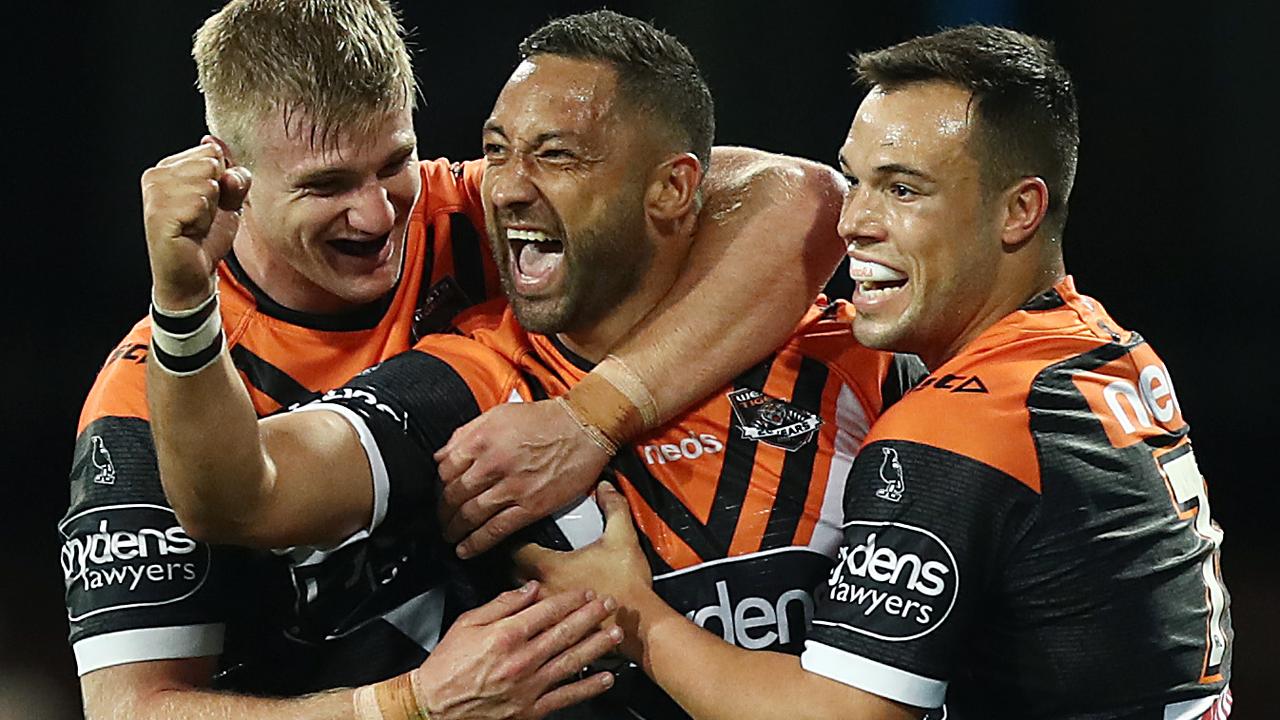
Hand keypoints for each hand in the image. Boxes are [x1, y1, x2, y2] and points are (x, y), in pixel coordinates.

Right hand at [141, 136, 250, 309]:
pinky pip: (199, 202)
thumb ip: (232, 173)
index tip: (210, 204)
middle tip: (203, 217)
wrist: (194, 273)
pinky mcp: (157, 212)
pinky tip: (191, 232)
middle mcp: (156, 175)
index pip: (212, 152)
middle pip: (211, 164)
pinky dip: (204, 221)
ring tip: (196, 225)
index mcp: (170, 166)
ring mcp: (154, 193)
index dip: (224, 182)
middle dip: (219, 195)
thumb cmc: (207, 236)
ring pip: (208, 183)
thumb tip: (215, 146)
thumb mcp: (229, 200)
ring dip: (211, 210)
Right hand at [414, 581, 621, 719]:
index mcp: (505, 636)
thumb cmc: (447, 666)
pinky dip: (588, 687)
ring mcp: (528, 687)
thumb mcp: (467, 623)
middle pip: (564, 633)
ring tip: (614, 634)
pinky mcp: (530, 710)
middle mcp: (520, 660)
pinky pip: (565, 696)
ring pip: (571, 661)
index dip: (570, 600)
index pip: (547, 611)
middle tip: (609, 605)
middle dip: (591, 617)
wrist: (434, 706)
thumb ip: (501, 604)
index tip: (585, 592)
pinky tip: (604, 678)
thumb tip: (528, 589)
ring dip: (596, 646)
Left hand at [436, 399, 609, 557]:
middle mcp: (493, 464)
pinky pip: (496, 529)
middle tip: (440, 519)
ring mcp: (512, 487)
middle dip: (442, 512)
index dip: (438, 485)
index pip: (445, 469)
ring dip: (455, 529)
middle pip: (454, 495)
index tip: (439, 493)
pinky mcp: (531, 506)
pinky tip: (466, 549)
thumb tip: (442, 455)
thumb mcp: (499, 414)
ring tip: (449, 536)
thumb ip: (466, 433)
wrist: (584, 428)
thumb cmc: (546, 419)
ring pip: (471, 515)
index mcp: (482, 440)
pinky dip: (477, 542)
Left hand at [516, 482, 654, 658]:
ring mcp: (547, 615)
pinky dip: (534, 611)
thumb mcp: (623, 538)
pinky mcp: (557, 632)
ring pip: (521, 600)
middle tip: (522, 552)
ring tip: (532, 577)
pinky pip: (534, 620)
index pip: (514, 551)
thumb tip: (605, 489)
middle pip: (510, 574)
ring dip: (522, 588)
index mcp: (550, 568)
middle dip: (513, 562)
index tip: (517, 535)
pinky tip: (545, 606)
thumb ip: (614, 508)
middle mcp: (543, 591)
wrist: (641, 625)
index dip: (513, 540)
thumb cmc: (629, 587)